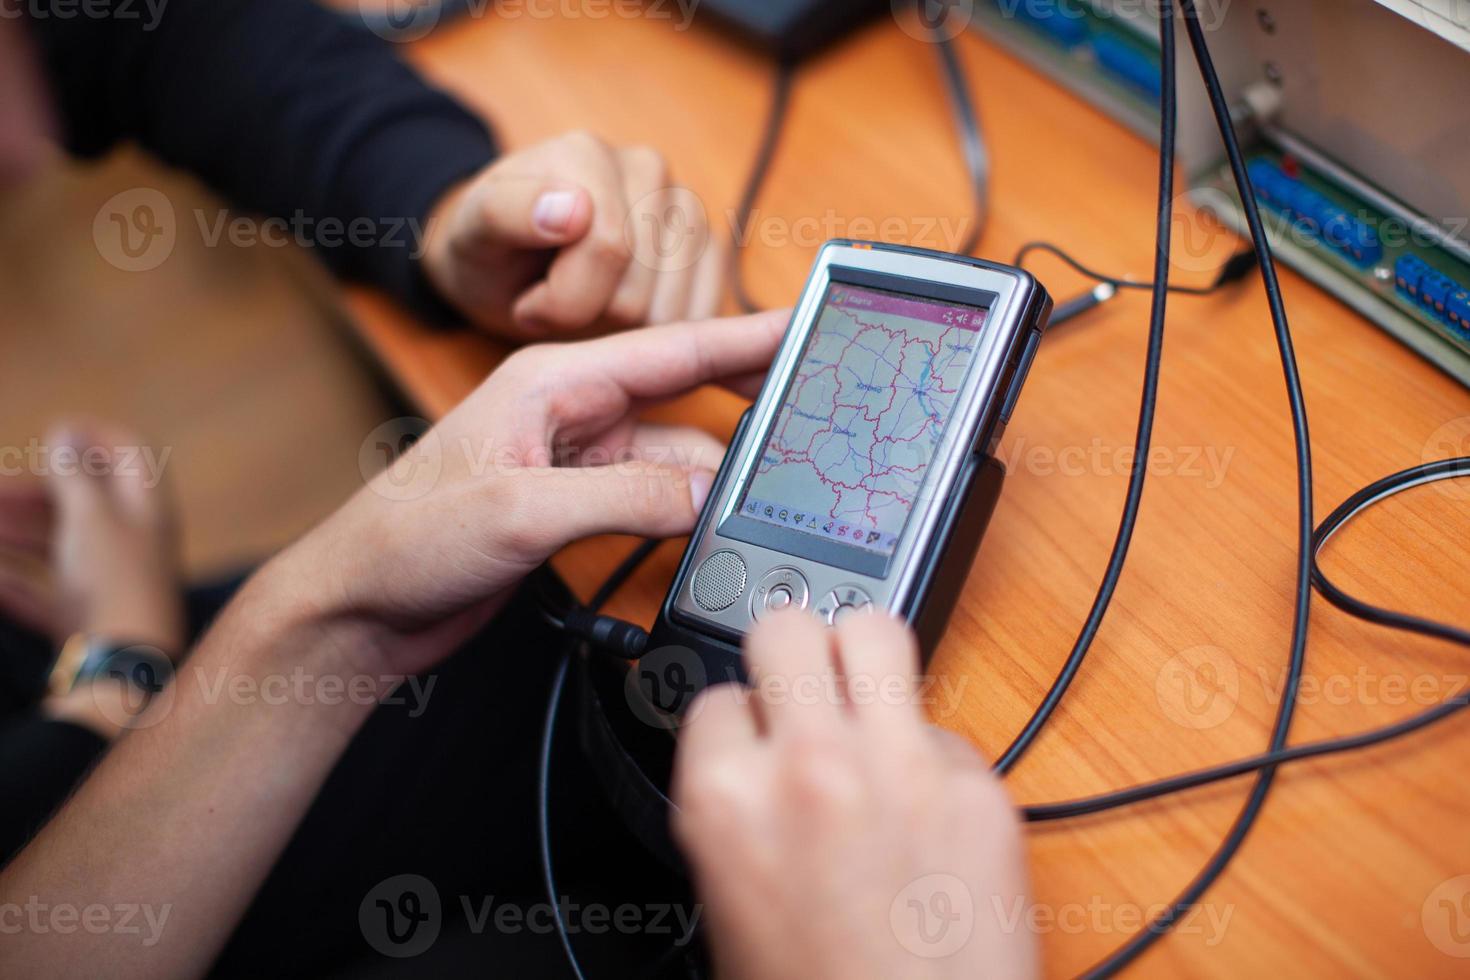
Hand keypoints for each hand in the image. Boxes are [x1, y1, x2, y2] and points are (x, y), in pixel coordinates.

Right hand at [0, 421, 182, 652]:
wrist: (119, 672)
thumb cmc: (112, 583)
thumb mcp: (91, 517)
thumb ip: (76, 474)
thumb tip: (66, 430)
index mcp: (147, 511)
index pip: (130, 456)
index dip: (94, 436)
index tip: (54, 432)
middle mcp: (132, 544)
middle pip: (81, 503)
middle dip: (32, 492)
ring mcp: (108, 584)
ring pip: (56, 546)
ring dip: (14, 534)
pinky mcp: (85, 621)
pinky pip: (43, 594)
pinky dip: (15, 584)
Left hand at [272, 310, 785, 677]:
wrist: (360, 606)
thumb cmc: (409, 538)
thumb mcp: (525, 511)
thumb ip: (626, 496)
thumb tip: (708, 492)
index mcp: (554, 380)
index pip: (672, 348)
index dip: (746, 337)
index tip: (805, 325)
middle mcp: (570, 410)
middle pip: (684, 396)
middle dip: (748, 403)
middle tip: (817, 411)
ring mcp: (573, 459)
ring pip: (672, 455)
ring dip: (712, 476)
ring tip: (768, 494)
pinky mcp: (571, 505)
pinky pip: (649, 495)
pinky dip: (682, 509)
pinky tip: (711, 525)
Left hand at [421, 131, 725, 339]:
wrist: (509, 261)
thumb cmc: (490, 251)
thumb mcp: (473, 236)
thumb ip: (507, 214)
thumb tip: (575, 209)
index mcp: (588, 154)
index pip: (608, 251)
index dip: (560, 301)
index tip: (526, 298)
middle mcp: (647, 168)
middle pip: (640, 294)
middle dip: (589, 317)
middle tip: (554, 299)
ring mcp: (685, 207)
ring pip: (671, 315)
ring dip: (621, 331)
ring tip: (584, 301)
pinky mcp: (708, 247)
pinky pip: (700, 315)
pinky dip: (658, 333)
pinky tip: (622, 312)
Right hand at [672, 611, 1036, 979]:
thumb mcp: (730, 899)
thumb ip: (735, 807)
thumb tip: (748, 753)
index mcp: (727, 801)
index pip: (715, 696)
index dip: (738, 722)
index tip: (756, 739)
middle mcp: (810, 765)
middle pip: (786, 629)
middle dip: (791, 657)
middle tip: (806, 688)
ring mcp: (899, 765)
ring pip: (873, 628)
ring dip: (863, 654)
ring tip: (866, 691)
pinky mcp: (977, 783)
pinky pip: (944, 723)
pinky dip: (930, 749)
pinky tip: (925, 800)